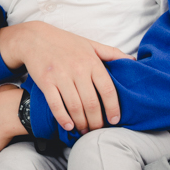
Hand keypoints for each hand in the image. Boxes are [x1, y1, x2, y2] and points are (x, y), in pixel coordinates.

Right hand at [0, 21, 127, 130]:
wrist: (36, 38)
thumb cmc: (67, 43)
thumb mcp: (91, 44)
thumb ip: (112, 53)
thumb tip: (133, 61)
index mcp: (92, 61)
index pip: (107, 89)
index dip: (113, 107)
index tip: (115, 120)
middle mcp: (78, 70)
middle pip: (91, 103)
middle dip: (96, 121)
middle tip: (98, 130)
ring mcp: (61, 77)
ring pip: (75, 107)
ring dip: (81, 123)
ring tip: (84, 131)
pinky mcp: (46, 83)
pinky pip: (56, 105)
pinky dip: (63, 119)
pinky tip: (69, 126)